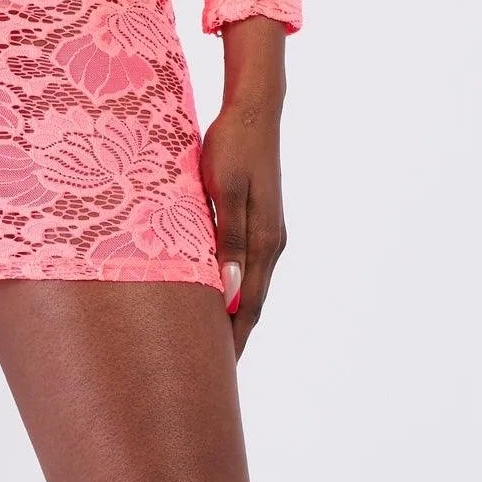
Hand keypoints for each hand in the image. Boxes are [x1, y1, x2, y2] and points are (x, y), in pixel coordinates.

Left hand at [199, 90, 286, 361]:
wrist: (254, 110)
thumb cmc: (232, 146)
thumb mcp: (223, 189)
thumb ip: (228, 240)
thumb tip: (228, 292)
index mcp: (264, 241)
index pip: (246, 305)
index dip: (231, 339)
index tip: (213, 370)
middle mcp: (272, 243)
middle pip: (251, 301)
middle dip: (233, 335)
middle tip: (209, 370)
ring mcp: (269, 231)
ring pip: (250, 284)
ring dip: (233, 313)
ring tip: (212, 341)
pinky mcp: (260, 218)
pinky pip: (247, 265)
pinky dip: (234, 287)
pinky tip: (219, 292)